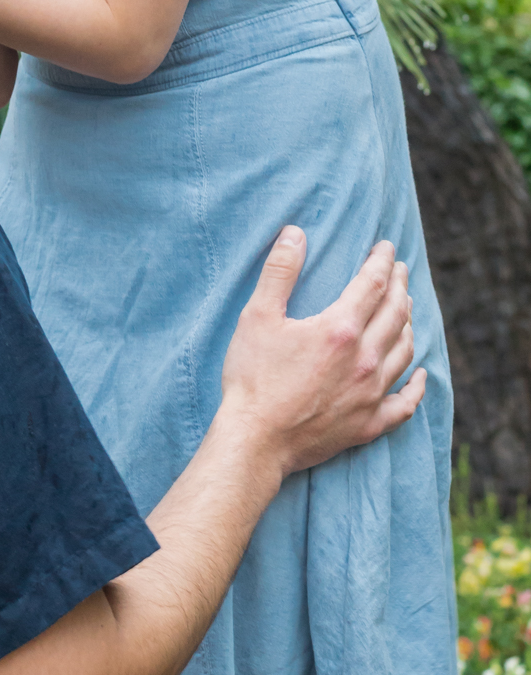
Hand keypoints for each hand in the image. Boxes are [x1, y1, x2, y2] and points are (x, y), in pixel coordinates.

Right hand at [219, 227, 422, 478]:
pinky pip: (406, 403)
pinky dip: (418, 386)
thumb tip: (295, 233)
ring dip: (409, 325)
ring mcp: (370, 394)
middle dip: (400, 286)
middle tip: (401, 270)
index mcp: (340, 329)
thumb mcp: (257, 317)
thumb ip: (279, 272)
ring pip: (404, 351)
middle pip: (395, 313)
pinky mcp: (369, 424)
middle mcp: (364, 359)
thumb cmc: (252, 378)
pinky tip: (421, 374)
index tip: (386, 247)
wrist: (255, 441)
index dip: (382, 261)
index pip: (373, 284)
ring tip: (406, 310)